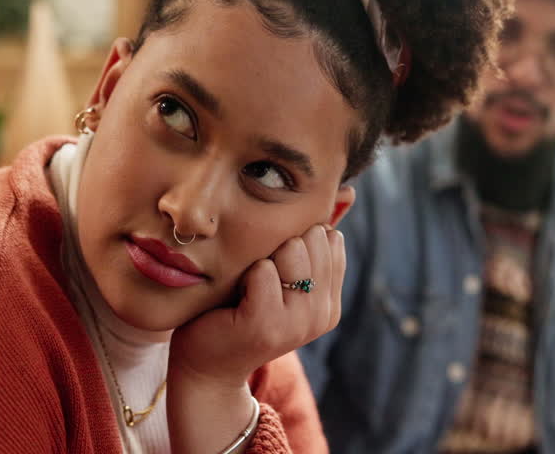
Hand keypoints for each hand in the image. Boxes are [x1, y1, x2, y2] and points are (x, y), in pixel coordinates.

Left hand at [169, 223, 345, 385]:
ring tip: (248, 284)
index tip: (274, 265)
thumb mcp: (282, 271)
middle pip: (313, 238)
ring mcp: (297, 324)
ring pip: (291, 250)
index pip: (331, 239)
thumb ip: (313, 237)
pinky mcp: (267, 326)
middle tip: (257, 275)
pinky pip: (262, 270)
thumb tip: (348, 192)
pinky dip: (245, 273)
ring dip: (261, 256)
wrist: (206, 361)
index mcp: (330, 302)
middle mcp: (321, 315)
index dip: (296, 237)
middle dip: (279, 243)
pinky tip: (236, 294)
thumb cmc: (239, 306)